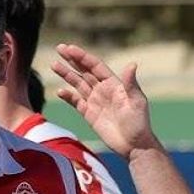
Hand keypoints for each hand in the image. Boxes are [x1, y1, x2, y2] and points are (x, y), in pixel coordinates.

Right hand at [51, 43, 161, 159]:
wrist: (133, 145)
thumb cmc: (139, 123)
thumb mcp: (136, 102)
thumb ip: (131, 84)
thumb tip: (132, 64)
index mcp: (114, 84)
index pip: (95, 66)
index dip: (82, 57)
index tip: (70, 49)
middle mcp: (103, 90)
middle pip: (84, 71)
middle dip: (72, 60)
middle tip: (59, 48)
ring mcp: (95, 102)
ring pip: (78, 84)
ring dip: (66, 75)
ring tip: (54, 65)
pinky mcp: (89, 114)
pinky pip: (76, 102)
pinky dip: (68, 96)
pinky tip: (60, 91)